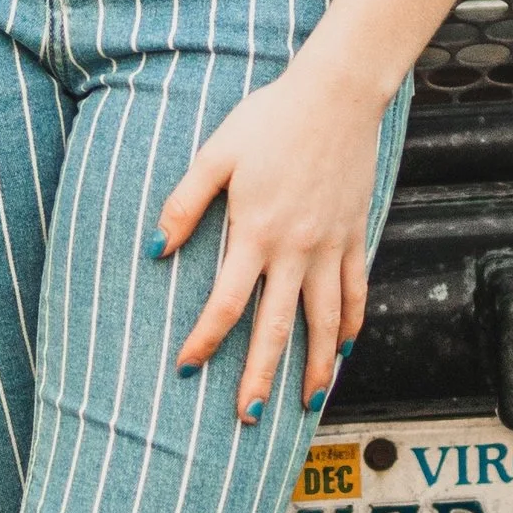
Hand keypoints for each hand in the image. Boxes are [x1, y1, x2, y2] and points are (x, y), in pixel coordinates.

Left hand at [155, 53, 381, 422]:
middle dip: (262, 377)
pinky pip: (356, 291)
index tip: (189, 368)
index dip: (206, 340)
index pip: (226, 303)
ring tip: (307, 402)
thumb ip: (185, 203)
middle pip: (277, 328)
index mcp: (256, 232)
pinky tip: (345, 350)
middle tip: (250, 417)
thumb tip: (155, 249)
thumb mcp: (217, 154)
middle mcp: (296, 249)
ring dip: (315, 366)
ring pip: (325, 321)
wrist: (337, 95)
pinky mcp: (355, 236)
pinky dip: (352, 324)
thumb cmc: (270, 118)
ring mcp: (331, 246)